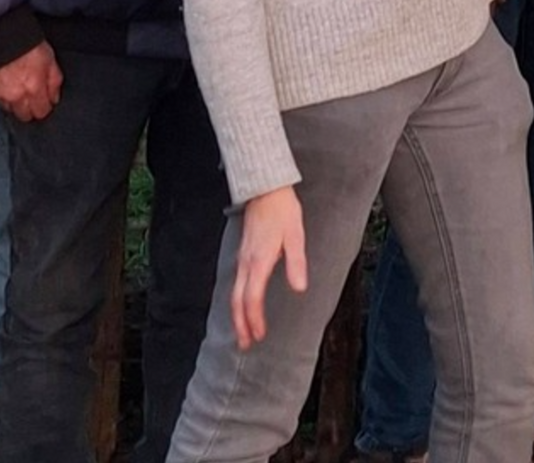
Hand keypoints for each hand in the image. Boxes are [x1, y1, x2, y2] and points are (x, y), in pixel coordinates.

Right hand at [0, 42, 63, 123]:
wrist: (1, 34)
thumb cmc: (27, 44)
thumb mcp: (50, 60)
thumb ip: (54, 82)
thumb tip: (54, 98)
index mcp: (34, 88)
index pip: (41, 112)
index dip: (44, 107)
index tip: (44, 102)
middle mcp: (16, 95)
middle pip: (24, 116)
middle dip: (30, 109)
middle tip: (32, 98)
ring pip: (10, 110)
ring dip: (15, 104)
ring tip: (18, 89)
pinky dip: (3, 98)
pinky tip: (7, 86)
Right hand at [228, 186, 308, 349]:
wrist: (265, 190)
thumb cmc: (282, 211)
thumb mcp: (295, 236)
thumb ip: (296, 263)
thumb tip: (300, 289)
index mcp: (258, 261)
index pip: (252, 299)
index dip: (254, 320)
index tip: (259, 336)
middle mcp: (245, 263)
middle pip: (237, 301)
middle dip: (240, 325)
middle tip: (245, 344)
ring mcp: (241, 259)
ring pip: (233, 294)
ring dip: (236, 316)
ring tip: (241, 332)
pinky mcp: (242, 255)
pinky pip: (235, 284)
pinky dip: (236, 301)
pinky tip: (241, 307)